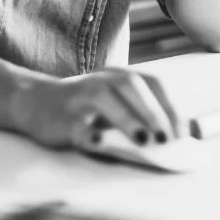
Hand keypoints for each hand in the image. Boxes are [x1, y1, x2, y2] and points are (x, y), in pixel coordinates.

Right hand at [18, 67, 186, 150]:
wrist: (36, 103)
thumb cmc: (87, 110)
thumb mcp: (116, 106)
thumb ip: (143, 117)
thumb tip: (180, 138)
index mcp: (120, 76)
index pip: (152, 82)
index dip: (170, 105)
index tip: (183, 133)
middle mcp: (101, 80)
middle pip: (130, 85)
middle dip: (152, 110)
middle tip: (166, 138)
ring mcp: (79, 96)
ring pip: (103, 98)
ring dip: (126, 118)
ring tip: (143, 140)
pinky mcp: (61, 117)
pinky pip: (75, 123)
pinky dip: (88, 132)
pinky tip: (98, 143)